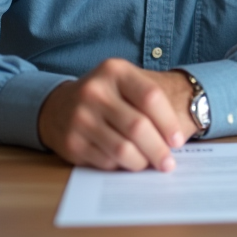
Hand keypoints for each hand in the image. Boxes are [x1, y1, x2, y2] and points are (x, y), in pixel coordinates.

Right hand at [38, 59, 196, 170]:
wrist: (58, 106)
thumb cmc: (105, 96)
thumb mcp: (124, 83)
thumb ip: (149, 100)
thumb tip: (178, 136)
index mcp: (115, 71)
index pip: (150, 97)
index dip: (168, 122)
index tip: (178, 140)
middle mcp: (95, 91)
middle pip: (138, 127)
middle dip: (158, 149)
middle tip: (168, 163)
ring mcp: (80, 117)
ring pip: (122, 149)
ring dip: (142, 162)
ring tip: (150, 164)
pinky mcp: (71, 142)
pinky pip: (106, 161)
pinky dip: (121, 165)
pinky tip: (126, 162)